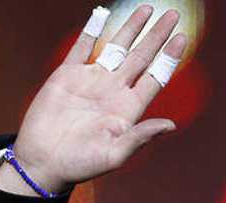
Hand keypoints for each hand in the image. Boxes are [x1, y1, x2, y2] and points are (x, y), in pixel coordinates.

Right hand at [0, 6, 185, 195]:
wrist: (43, 162)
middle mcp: (114, 90)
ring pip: (116, 47)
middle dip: (156, 35)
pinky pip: (82, 47)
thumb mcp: (115, 154)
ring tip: (146, 9)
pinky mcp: (66, 75)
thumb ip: (141, 137)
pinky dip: (91, 30)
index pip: (155, 77)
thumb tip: (171, 125)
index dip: (169, 58)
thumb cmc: (81, 164)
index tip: (182, 38)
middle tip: (172, 14)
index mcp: (129, 108)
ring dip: (130, 28)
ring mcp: (91, 80)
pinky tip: (102, 13)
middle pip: (141, 56)